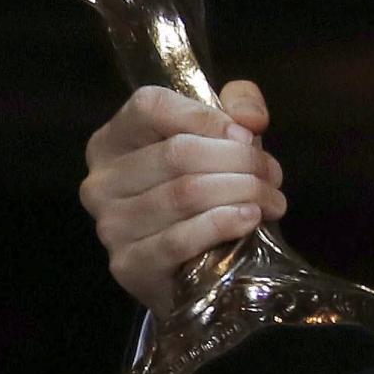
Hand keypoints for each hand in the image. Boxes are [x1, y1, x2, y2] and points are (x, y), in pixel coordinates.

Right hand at [79, 80, 286, 316]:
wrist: (187, 268)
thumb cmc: (201, 190)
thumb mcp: (219, 136)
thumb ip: (238, 105)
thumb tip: (252, 118)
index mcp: (113, 140)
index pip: (151, 107)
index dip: (206, 116)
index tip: (248, 135)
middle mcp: (101, 182)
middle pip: (178, 152)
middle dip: (240, 160)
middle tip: (272, 174)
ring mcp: (110, 226)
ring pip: (185, 193)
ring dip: (242, 192)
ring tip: (271, 199)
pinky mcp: (129, 266)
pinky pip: (180, 239)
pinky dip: (223, 224)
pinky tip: (250, 219)